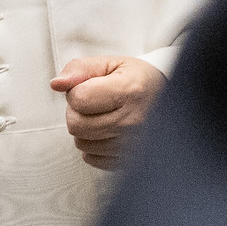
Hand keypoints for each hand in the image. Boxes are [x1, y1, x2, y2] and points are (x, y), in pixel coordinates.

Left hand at [51, 56, 165, 169]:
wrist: (169, 99)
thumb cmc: (136, 80)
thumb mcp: (109, 64)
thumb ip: (79, 69)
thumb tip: (57, 84)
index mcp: (130, 91)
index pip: (79, 99)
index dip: (76, 92)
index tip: (90, 88)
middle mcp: (135, 121)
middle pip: (76, 124)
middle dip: (77, 112)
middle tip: (95, 104)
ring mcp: (135, 145)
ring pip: (82, 143)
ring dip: (85, 129)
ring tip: (104, 117)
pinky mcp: (131, 161)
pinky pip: (93, 159)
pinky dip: (94, 146)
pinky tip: (107, 132)